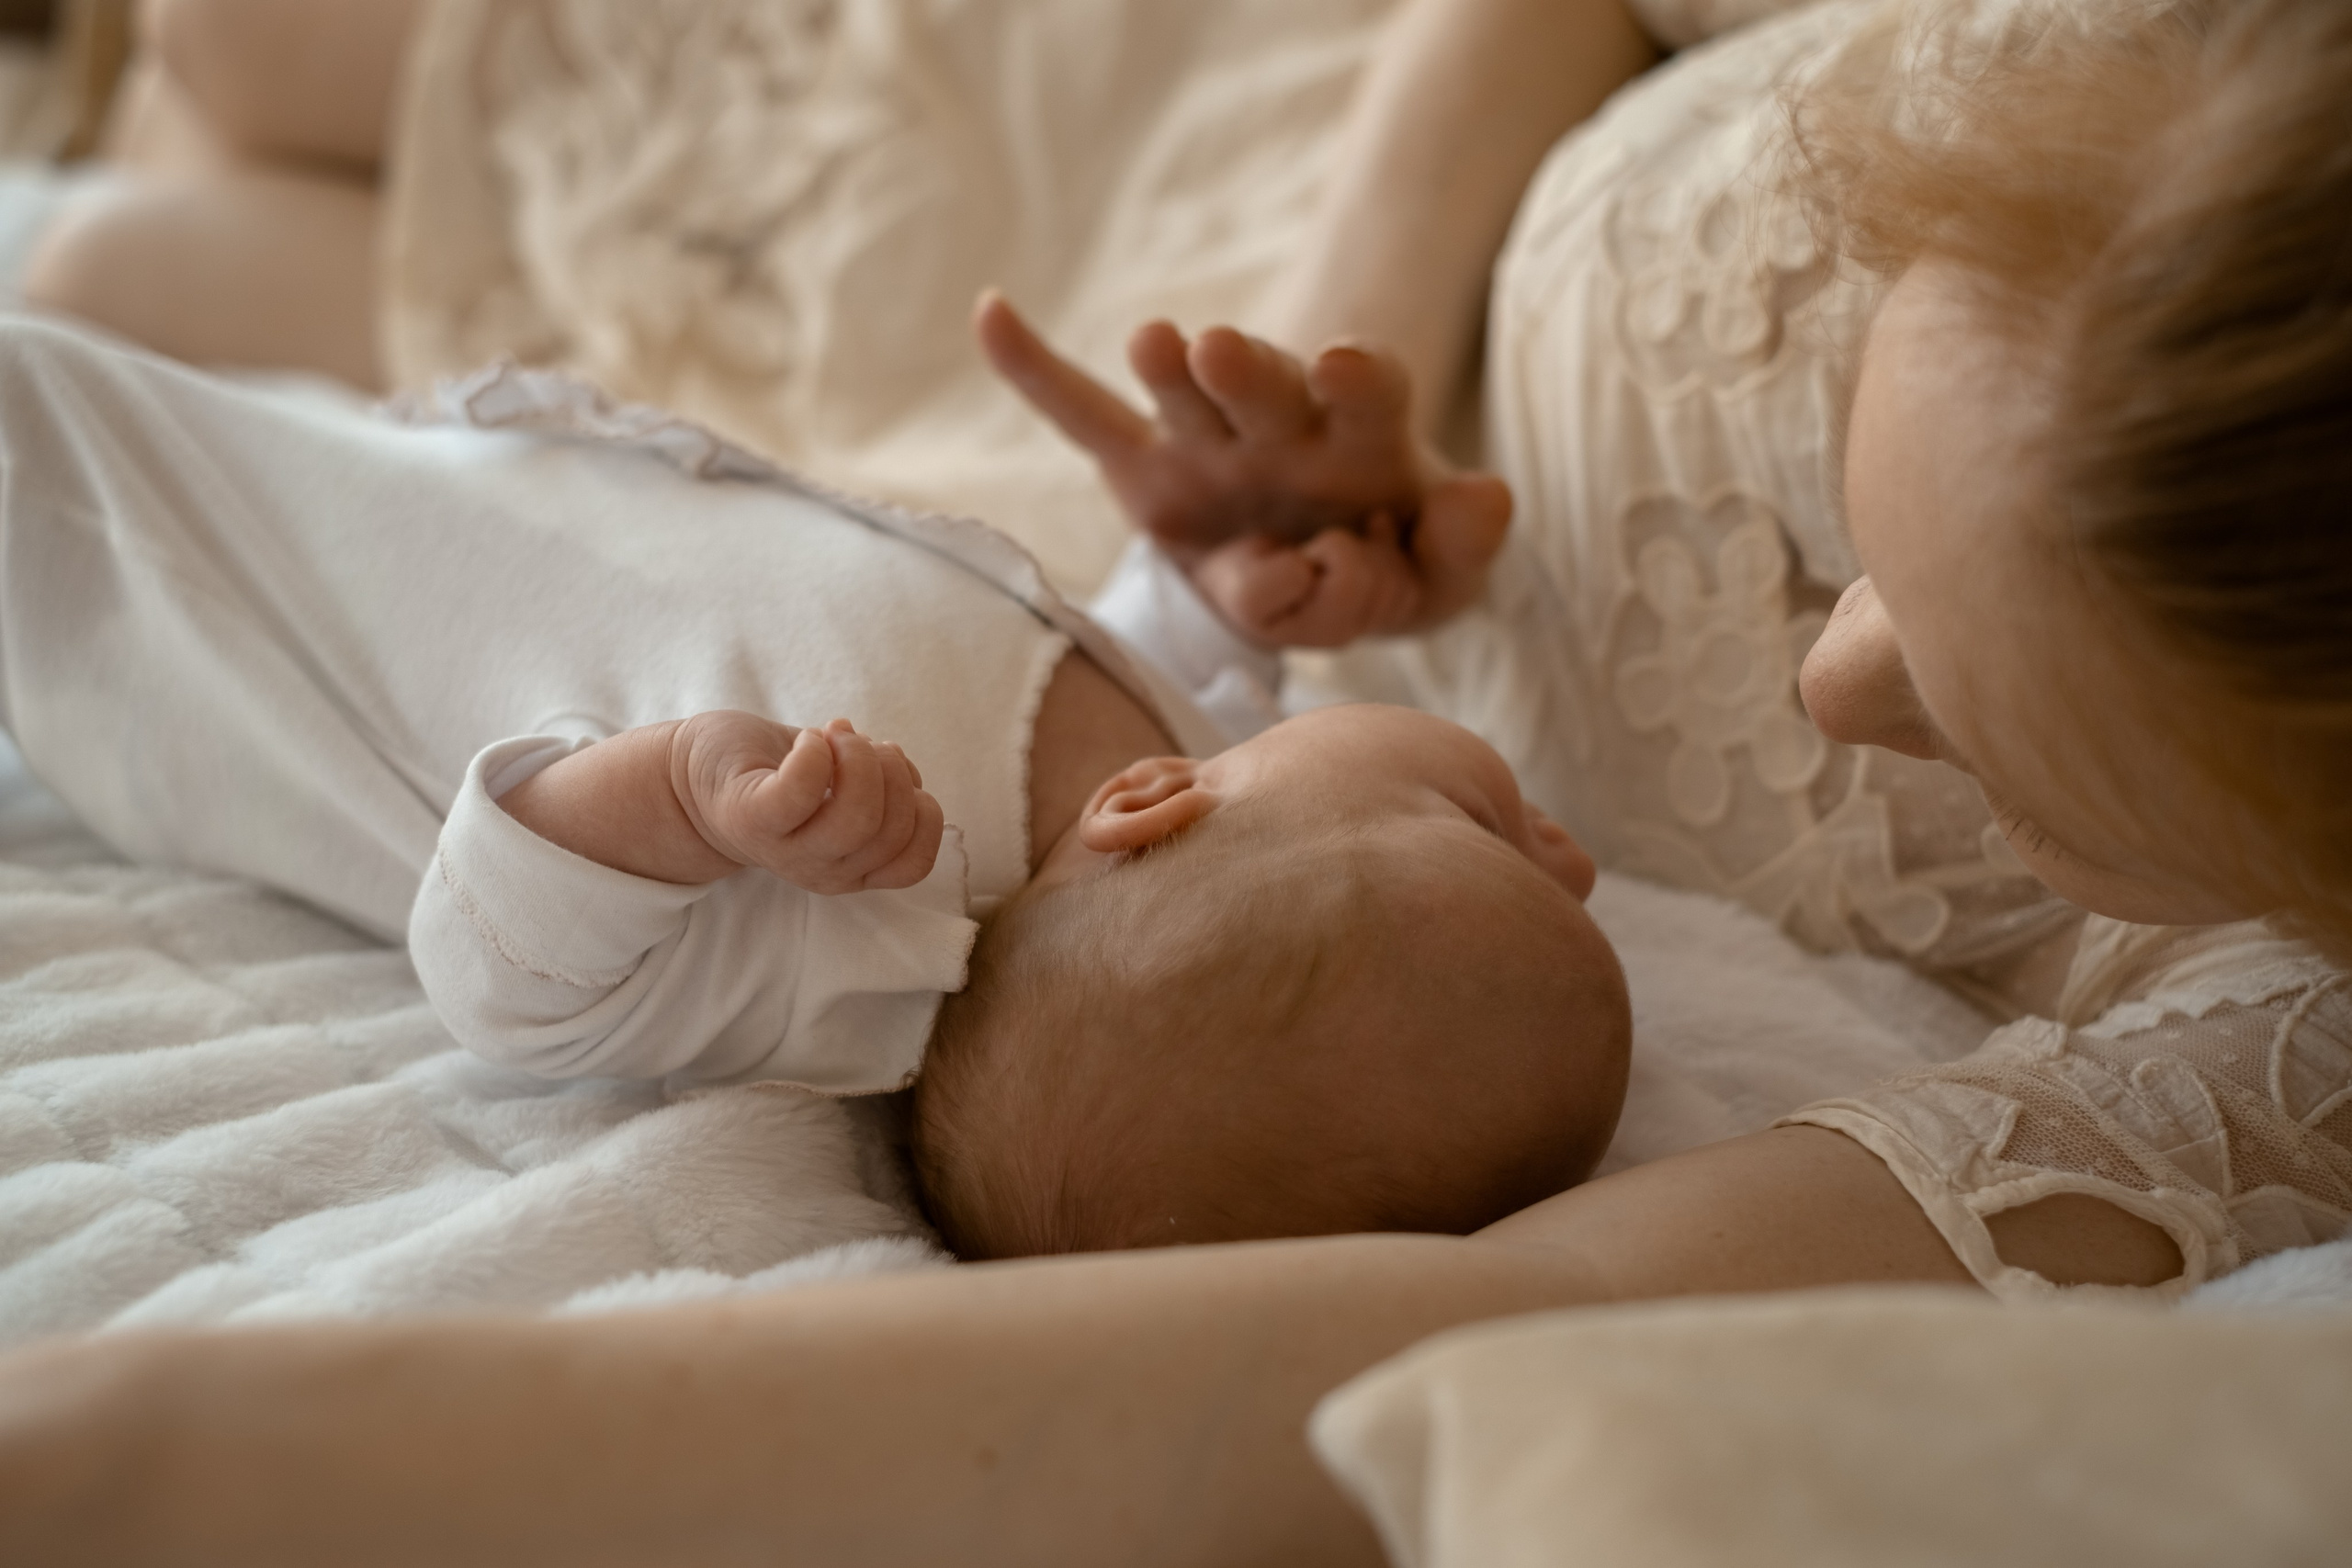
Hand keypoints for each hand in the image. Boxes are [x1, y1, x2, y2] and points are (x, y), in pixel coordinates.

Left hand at [670, 713, 944, 894]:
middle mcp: (822, 871)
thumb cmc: (772, 773)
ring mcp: (785, 851)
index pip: (916, 860)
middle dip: (890, 768)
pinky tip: (808, 739)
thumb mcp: (841, 787)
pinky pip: (801, 791)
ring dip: (859, 756)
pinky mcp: (751, 818)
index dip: (921, 807)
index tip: (888, 769)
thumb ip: (881, 786)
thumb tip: (908, 776)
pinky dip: (815, 754)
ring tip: (832, 734)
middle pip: (891, 829)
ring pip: (858, 817)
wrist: (684, 776)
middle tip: (854, 741)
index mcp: (851, 868)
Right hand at [975, 291, 1511, 645]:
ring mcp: (1207, 437)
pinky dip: (1035, 371)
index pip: (1369, 393)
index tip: (1345, 364)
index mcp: (1364, 427)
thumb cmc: (1393, 560)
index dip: (1358, 381)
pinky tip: (991, 312)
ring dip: (1167, 368)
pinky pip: (1083, 416)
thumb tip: (1490, 492)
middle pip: (1264, 384)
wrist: (1328, 570)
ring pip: (1182, 397)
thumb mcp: (1444, 573)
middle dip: (1244, 372)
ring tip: (1157, 345)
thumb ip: (1463, 541)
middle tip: (1217, 348)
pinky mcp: (1143, 466)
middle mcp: (1282, 415)